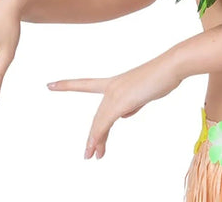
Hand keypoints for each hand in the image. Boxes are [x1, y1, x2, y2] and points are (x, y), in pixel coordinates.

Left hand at [47, 51, 182, 158]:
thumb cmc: (162, 76)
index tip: (50, 84)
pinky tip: (96, 147)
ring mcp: (115, 93)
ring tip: (91, 156)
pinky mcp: (120, 101)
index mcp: (116, 82)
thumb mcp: (144, 92)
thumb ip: (132, 102)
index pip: (87, 84)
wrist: (170, 66)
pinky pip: (105, 123)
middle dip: (93, 136)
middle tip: (89, 153)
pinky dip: (98, 137)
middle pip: (98, 116)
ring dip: (95, 141)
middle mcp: (112, 86)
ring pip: (99, 122)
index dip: (68, 85)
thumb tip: (124, 115)